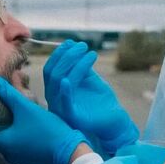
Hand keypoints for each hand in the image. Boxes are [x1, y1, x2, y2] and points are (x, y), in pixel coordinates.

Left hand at [0, 77, 88, 163]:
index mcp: (2, 144)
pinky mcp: (31, 162)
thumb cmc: (45, 129)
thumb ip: (9, 95)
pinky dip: (22, 140)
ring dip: (11, 134)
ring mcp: (20, 161)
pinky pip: (20, 149)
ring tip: (21, 120)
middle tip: (4, 114)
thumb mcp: (26, 108)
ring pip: (8, 145)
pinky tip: (33, 130)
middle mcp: (8, 155)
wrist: (69, 151)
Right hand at [44, 41, 138, 155]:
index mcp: (56, 90)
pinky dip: (65, 91)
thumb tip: (71, 44)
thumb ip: (78, 65)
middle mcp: (55, 99)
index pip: (50, 69)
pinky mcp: (73, 117)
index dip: (58, 54)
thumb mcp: (87, 79)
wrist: (114, 120)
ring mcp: (62, 109)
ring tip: (90, 54)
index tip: (71, 42)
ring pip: (60, 82)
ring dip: (74, 64)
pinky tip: (68, 80)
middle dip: (68, 56)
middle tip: (83, 46)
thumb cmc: (100, 99)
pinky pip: (65, 103)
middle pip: (54, 73)